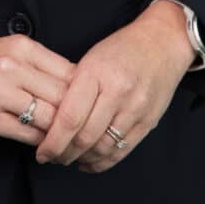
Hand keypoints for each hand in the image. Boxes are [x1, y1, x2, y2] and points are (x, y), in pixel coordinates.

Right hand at [0, 35, 75, 147]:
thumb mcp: (6, 50)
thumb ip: (38, 63)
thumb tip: (74, 83)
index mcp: (22, 47)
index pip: (70, 71)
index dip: (84, 93)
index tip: (89, 106)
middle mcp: (14, 66)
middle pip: (64, 95)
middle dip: (77, 116)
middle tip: (86, 129)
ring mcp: (1, 92)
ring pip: (50, 117)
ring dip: (62, 134)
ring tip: (68, 142)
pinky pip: (28, 134)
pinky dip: (41, 143)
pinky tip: (44, 146)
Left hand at [35, 1, 194, 172]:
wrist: (162, 43)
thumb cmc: (123, 47)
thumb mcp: (91, 57)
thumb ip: (73, 88)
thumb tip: (49, 119)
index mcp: (96, 73)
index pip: (70, 117)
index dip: (53, 141)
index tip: (42, 151)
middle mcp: (118, 92)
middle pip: (85, 137)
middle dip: (64, 153)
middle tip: (52, 156)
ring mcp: (135, 109)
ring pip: (103, 148)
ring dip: (82, 159)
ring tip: (69, 158)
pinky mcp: (148, 122)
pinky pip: (122, 151)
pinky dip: (102, 162)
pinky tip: (90, 161)